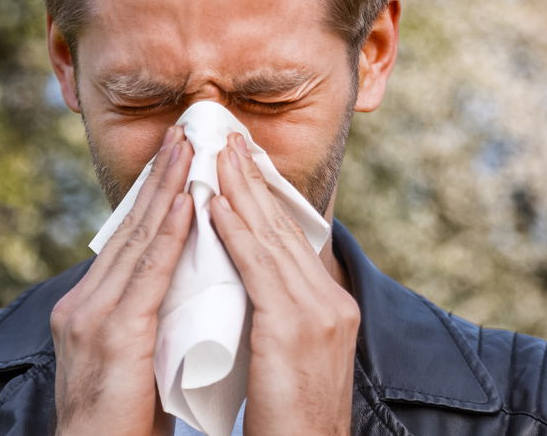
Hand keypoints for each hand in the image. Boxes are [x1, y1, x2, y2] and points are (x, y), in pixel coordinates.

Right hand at [50, 126, 194, 435]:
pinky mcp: (114, 333)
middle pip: (129, 227)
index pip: (126, 240)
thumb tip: (180, 289)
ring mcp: (94, 315)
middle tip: (184, 132)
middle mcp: (84, 303)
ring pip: (139, 238)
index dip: (152, 197)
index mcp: (88, 307)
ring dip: (167, 188)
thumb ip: (147, 318)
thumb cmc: (124, 420)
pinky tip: (189, 202)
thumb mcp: (133, 357)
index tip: (176, 160)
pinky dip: (171, 233)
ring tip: (189, 147)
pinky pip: (149, 272)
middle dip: (159, 177)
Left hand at [211, 133, 358, 435]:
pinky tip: (215, 206)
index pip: (292, 241)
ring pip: (273, 238)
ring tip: (217, 156)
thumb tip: (247, 289)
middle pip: (285, 229)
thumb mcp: (289, 358)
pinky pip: (259, 269)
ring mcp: (318, 314)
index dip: (265, 201)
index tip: (242, 165)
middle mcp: (331, 303)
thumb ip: (276, 317)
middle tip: (229, 139)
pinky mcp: (295, 329)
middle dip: (254, 181)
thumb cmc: (290, 421)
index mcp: (331, 308)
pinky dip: (235, 232)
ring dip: (241, 192)